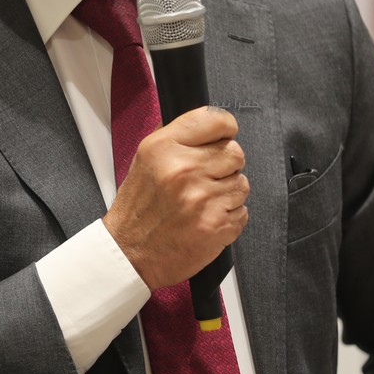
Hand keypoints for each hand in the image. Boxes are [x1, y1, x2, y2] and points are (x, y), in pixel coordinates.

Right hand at [102, 107, 249, 290]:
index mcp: (165, 148)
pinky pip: (242, 211)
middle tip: (206, 178)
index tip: (223, 136)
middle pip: (235, 152)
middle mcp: (184, 169)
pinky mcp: (216, 225)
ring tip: (203, 201)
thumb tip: (208, 124)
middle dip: (225, 165)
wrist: (131, 253)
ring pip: (241, 183)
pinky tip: (206, 218)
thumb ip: (177, 137)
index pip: (216, 120)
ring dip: (227, 192)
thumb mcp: (144, 159)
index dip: (225, 128)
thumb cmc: (139, 208)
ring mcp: (202, 199)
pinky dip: (229, 216)